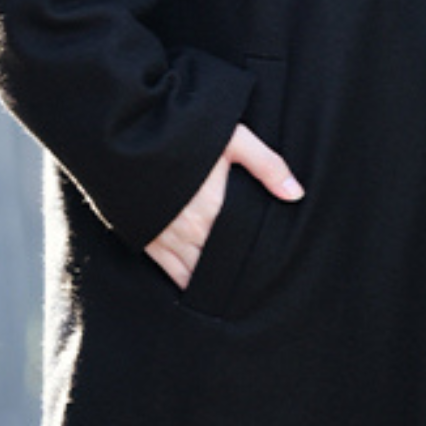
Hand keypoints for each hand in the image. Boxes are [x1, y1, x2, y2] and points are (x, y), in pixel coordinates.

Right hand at [146, 123, 304, 289]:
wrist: (128, 134)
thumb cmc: (183, 132)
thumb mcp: (232, 139)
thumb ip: (267, 165)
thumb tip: (296, 194)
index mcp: (215, 209)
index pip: (242, 249)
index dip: (256, 262)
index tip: (269, 270)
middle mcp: (191, 230)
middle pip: (220, 266)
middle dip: (236, 275)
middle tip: (255, 285)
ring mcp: (166, 238)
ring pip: (195, 274)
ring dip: (212, 282)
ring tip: (231, 292)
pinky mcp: (147, 239)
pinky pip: (170, 272)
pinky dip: (186, 282)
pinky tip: (199, 287)